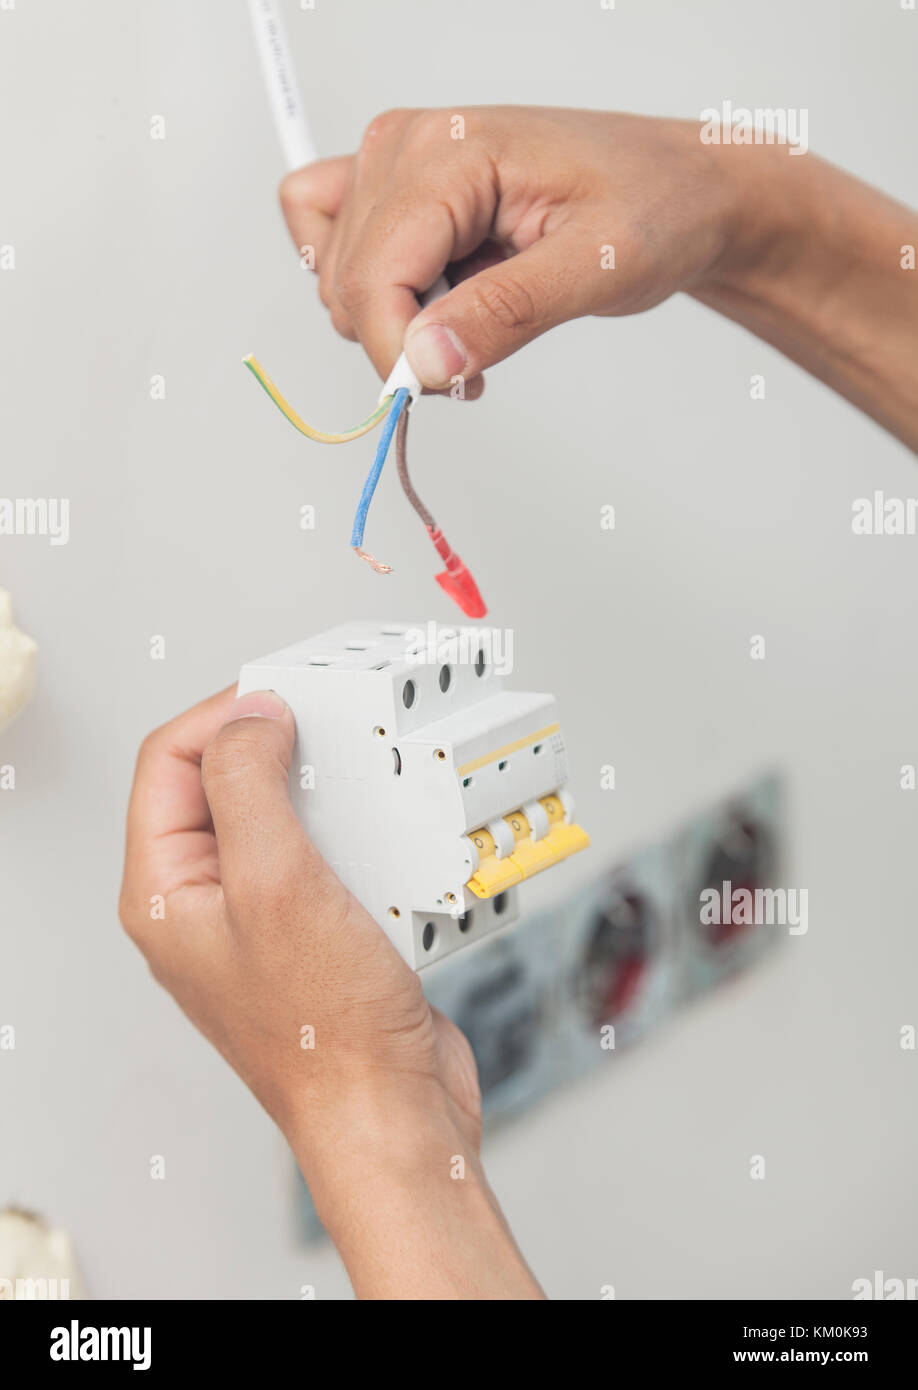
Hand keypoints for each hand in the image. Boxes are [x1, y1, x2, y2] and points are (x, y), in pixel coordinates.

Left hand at [120, 687, 541, 1296]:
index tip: (288, 697)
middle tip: (337, 728)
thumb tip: (249, 715)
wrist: (394, 1114)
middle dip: (286, 748)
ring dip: (336, 791)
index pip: (170, 762)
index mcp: (165, 892)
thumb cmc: (327, 1034)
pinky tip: (399, 838)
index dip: (226, 714)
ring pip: (288, 816)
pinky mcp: (317, 932)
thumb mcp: (277, 885)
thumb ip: (249, 786)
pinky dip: (366, 834)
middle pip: (227, 781)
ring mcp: (262, 919)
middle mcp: (206, 903)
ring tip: (374, 781)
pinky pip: (331, 855)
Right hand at [279, 105, 917, 449]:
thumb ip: (505, 313)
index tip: (447, 389)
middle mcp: (408, 147)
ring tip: (474, 328)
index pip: (373, 276)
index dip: (397, 352)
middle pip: (346, 284)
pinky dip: (369, 297)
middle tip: (477, 362)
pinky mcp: (400, 192)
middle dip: (403, 344)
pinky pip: (329, 245)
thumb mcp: (597, 266)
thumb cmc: (655, 206)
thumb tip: (424, 361)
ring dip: (394, 326)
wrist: (682, 189)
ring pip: (337, 278)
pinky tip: (433, 307)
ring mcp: (398, 166)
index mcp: (451, 151)